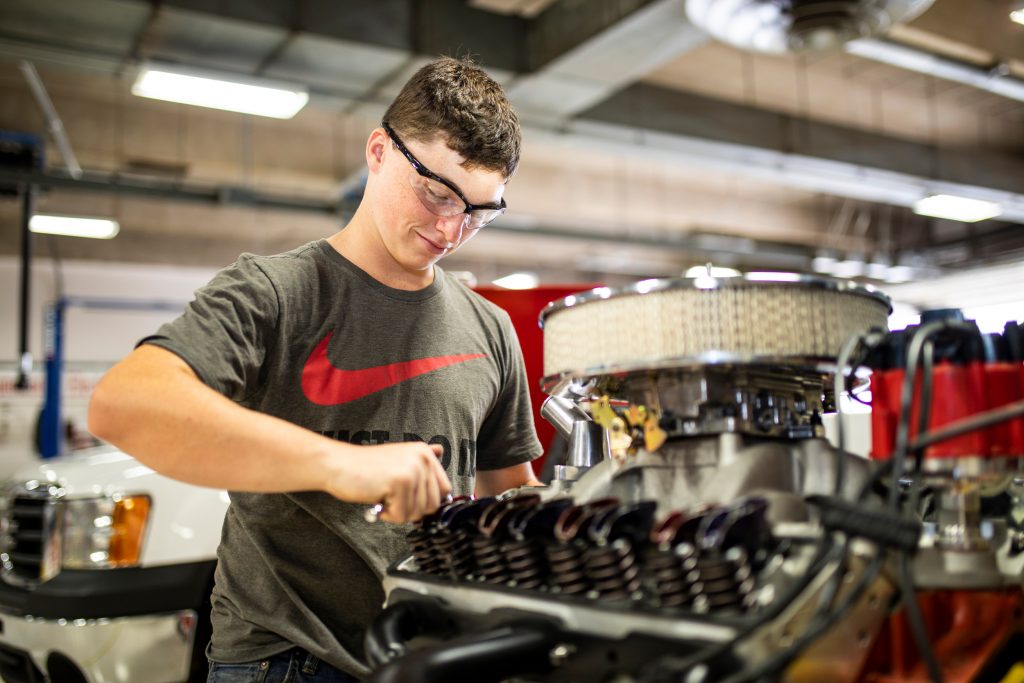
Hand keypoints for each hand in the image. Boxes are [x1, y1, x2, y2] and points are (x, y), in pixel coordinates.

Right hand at [325, 442, 451, 522]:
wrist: (337, 464)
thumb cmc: (365, 468)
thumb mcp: (399, 457)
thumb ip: (420, 460)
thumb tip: (441, 451)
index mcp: (425, 453)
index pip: (444, 490)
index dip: (427, 502)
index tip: (409, 500)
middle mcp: (423, 459)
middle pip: (434, 504)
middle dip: (412, 509)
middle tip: (392, 499)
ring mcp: (412, 469)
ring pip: (418, 513)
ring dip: (399, 513)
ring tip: (384, 497)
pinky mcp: (400, 482)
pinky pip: (402, 515)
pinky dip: (388, 515)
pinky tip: (378, 501)